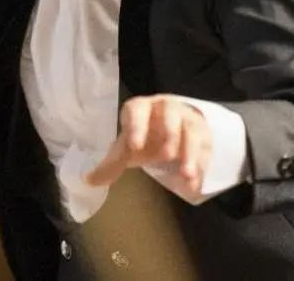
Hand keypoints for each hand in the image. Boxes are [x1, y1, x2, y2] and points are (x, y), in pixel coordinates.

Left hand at [85, 94, 211, 199]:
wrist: (171, 130)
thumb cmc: (144, 135)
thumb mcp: (129, 148)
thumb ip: (112, 163)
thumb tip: (88, 180)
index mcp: (141, 108)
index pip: (137, 109)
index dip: (136, 126)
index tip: (134, 146)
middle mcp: (165, 108)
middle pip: (169, 112)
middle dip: (169, 134)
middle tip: (166, 155)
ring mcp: (186, 118)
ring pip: (191, 129)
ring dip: (190, 152)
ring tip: (186, 174)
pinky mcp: (203, 133)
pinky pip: (205, 147)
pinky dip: (201, 166)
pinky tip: (194, 184)